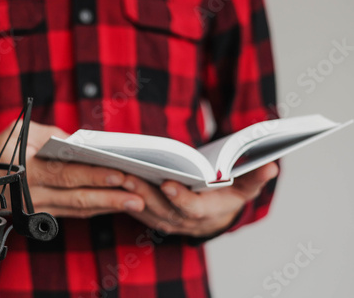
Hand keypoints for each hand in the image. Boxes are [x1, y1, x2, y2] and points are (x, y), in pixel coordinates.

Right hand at [0, 121, 144, 217]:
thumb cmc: (3, 147)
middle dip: (110, 197)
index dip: (94, 176)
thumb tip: (83, 145)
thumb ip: (54, 135)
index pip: (66, 174)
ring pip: (78, 208)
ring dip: (107, 206)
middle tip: (138, 197)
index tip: (121, 175)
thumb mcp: (24, 132)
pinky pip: (73, 213)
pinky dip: (95, 208)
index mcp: (26, 170)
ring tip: (135, 203)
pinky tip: (115, 205)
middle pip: (77, 197)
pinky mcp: (42, 214)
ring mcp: (37, 208)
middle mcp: (31, 193)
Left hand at [123, 162, 278, 236]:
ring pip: (145, 210)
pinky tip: (115, 180)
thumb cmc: (227, 197)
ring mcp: (167, 221)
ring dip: (131, 193)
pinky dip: (125, 196)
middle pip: (162, 209)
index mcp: (206, 212)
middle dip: (145, 192)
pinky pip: (137, 209)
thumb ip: (255, 178)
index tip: (167, 183)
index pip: (191, 208)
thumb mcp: (244, 189)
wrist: (213, 217)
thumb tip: (271, 166)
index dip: (180, 198)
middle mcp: (184, 221)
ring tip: (118, 173)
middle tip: (129, 173)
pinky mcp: (154, 217)